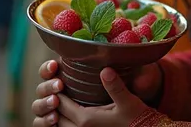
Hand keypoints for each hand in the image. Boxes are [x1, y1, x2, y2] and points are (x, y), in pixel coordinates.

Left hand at [32, 60, 162, 126]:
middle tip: (55, 86)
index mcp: (87, 120)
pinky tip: (70, 111)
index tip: (55, 77)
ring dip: (58, 114)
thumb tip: (105, 69)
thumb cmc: (136, 117)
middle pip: (58, 117)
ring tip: (60, 99)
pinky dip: (65, 121)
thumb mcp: (127, 100)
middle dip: (54, 103)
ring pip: (62, 126)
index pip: (62, 105)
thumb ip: (115, 86)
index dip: (57, 92)